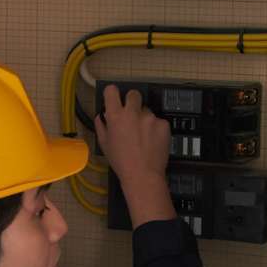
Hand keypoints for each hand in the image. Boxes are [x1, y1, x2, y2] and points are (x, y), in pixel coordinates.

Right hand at [94, 86, 175, 226]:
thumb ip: (102, 126)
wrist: (143, 175)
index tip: (114, 98)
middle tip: (132, 115)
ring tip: (144, 137)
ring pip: (147, 110)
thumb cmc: (120, 161)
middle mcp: (133, 112)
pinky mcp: (163, 124)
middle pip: (134, 94)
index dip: (112, 93)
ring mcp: (150, 117)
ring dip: (145, 119)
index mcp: (116, 116)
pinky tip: (153, 141)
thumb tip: (102, 115)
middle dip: (132, 101)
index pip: (112, 91)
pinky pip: (158, 121)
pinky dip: (156, 129)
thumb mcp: (105, 144)